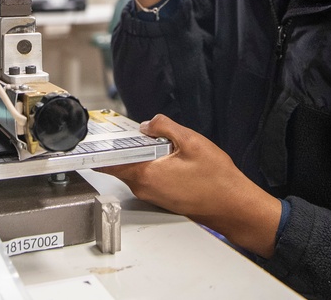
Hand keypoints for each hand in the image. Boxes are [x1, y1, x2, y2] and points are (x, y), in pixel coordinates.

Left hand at [98, 114, 281, 257]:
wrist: (234, 206)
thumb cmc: (217, 179)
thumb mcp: (191, 142)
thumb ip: (165, 127)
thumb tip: (148, 124)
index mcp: (146, 174)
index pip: (108, 162)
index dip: (100, 146)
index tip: (96, 135)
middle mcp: (144, 188)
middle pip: (121, 163)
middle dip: (126, 145)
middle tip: (136, 130)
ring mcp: (153, 195)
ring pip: (135, 169)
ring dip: (141, 155)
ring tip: (158, 142)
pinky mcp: (162, 197)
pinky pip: (147, 177)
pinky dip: (151, 164)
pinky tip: (167, 156)